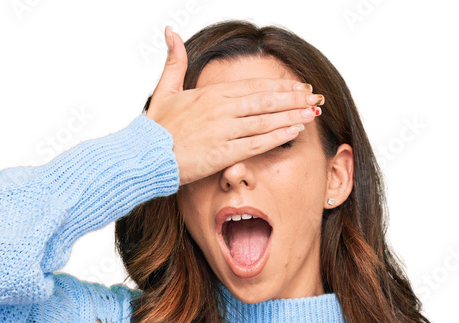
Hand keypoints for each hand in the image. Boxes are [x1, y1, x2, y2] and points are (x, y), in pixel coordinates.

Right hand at [145, 24, 320, 185]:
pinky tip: (294, 132)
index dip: (279, 86)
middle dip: (293, 99)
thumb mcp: (164, 90)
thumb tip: (171, 31)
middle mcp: (221, 110)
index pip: (254, 87)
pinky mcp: (222, 153)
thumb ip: (174, 61)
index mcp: (211, 95)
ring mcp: (223, 131)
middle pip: (265, 101)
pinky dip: (277, 137)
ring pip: (265, 120)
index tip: (298, 86)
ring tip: (312, 113)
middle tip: (314, 98)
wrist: (144, 156)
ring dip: (292, 116)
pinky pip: (256, 144)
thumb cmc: (155, 129)